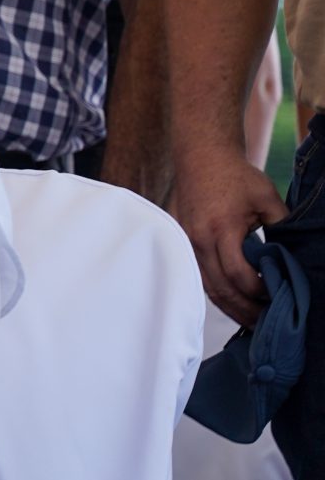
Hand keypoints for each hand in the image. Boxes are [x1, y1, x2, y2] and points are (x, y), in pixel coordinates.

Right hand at [176, 138, 288, 326]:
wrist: (200, 155)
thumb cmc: (236, 175)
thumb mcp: (268, 199)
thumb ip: (281, 230)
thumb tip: (295, 261)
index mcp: (220, 229)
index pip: (239, 275)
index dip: (259, 292)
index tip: (277, 296)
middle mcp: (199, 239)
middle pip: (220, 289)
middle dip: (246, 310)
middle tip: (268, 324)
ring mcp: (188, 242)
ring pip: (207, 287)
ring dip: (230, 306)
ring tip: (252, 321)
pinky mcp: (186, 242)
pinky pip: (201, 276)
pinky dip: (218, 292)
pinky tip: (235, 302)